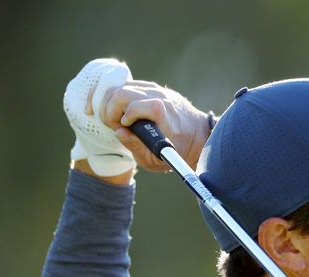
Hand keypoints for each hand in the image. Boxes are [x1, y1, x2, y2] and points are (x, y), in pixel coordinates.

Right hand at [92, 80, 209, 172]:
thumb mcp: (156, 159)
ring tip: (117, 119)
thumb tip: (119, 132)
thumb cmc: (177, 150)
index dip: (122, 117)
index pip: (134, 106)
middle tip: (114, 124)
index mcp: (163, 115)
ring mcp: (157, 90)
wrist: (199, 135)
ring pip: (122, 86)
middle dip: (110, 109)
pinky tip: (121, 110)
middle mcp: (160, 98)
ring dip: (112, 102)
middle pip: (122, 92)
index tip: (122, 128)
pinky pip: (129, 85)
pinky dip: (118, 96)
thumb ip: (135, 146)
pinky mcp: (154, 88)